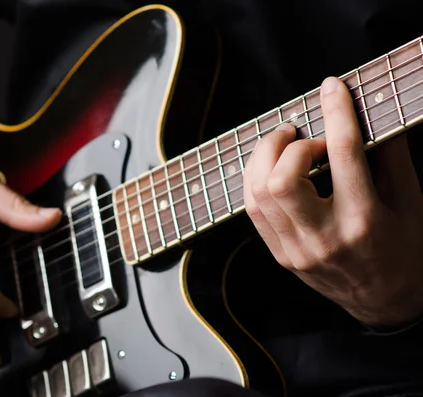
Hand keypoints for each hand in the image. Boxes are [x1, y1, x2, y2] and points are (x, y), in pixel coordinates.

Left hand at [243, 77, 422, 327]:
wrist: (386, 302)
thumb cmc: (404, 248)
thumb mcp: (410, 200)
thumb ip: (389, 155)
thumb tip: (368, 112)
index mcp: (365, 220)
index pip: (343, 154)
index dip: (336, 112)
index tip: (332, 87)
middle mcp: (324, 237)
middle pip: (282, 178)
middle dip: (288, 144)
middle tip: (304, 136)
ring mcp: (296, 250)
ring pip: (258, 193)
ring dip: (265, 158)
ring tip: (285, 146)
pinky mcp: (281, 255)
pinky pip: (253, 210)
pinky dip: (257, 180)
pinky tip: (272, 168)